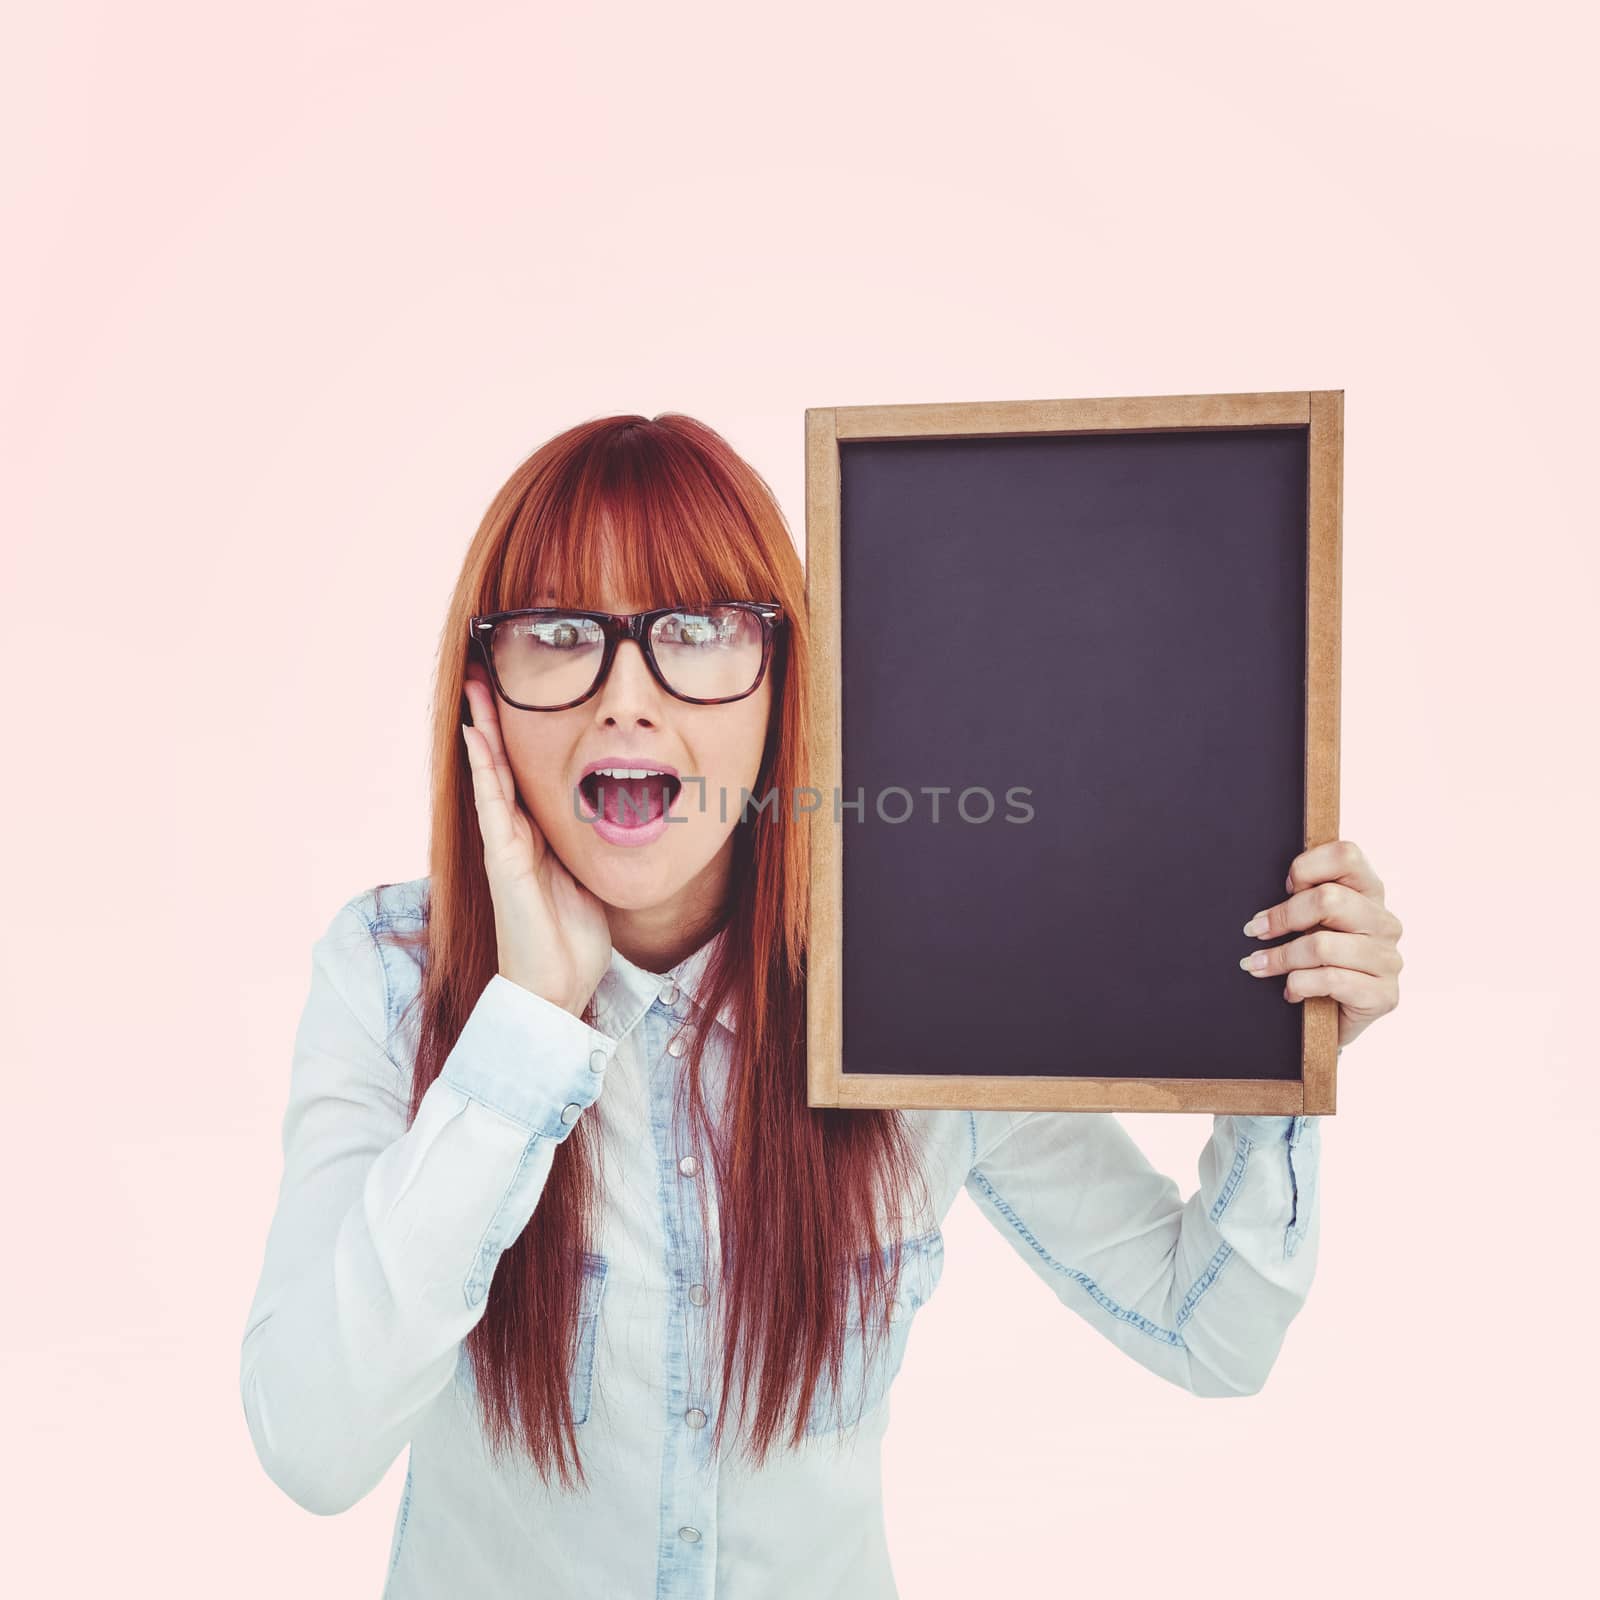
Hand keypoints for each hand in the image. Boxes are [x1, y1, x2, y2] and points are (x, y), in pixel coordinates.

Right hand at [460, 664, 612, 1016]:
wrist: (557, 986)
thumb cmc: (574, 937)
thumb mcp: (593, 875)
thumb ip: (597, 844)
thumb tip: (630, 815)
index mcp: (537, 836)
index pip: (523, 773)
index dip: (517, 734)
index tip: (517, 692)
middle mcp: (515, 834)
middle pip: (501, 763)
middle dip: (493, 718)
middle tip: (485, 670)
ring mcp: (505, 846)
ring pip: (490, 776)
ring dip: (482, 730)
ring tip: (475, 688)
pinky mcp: (504, 862)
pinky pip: (492, 807)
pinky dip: (485, 771)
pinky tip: (478, 739)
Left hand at [1238, 839, 1402, 1049]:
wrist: (1330, 1021)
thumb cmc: (1314, 962)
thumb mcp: (1309, 923)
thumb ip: (1303, 898)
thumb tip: (1271, 893)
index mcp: (1370, 893)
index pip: (1347, 855)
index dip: (1308, 867)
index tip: (1284, 888)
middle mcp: (1385, 922)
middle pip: (1329, 899)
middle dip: (1283, 916)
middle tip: (1255, 931)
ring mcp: (1389, 959)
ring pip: (1323, 945)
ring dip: (1281, 958)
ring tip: (1258, 965)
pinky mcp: (1384, 995)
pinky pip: (1331, 981)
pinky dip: (1299, 985)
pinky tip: (1290, 992)